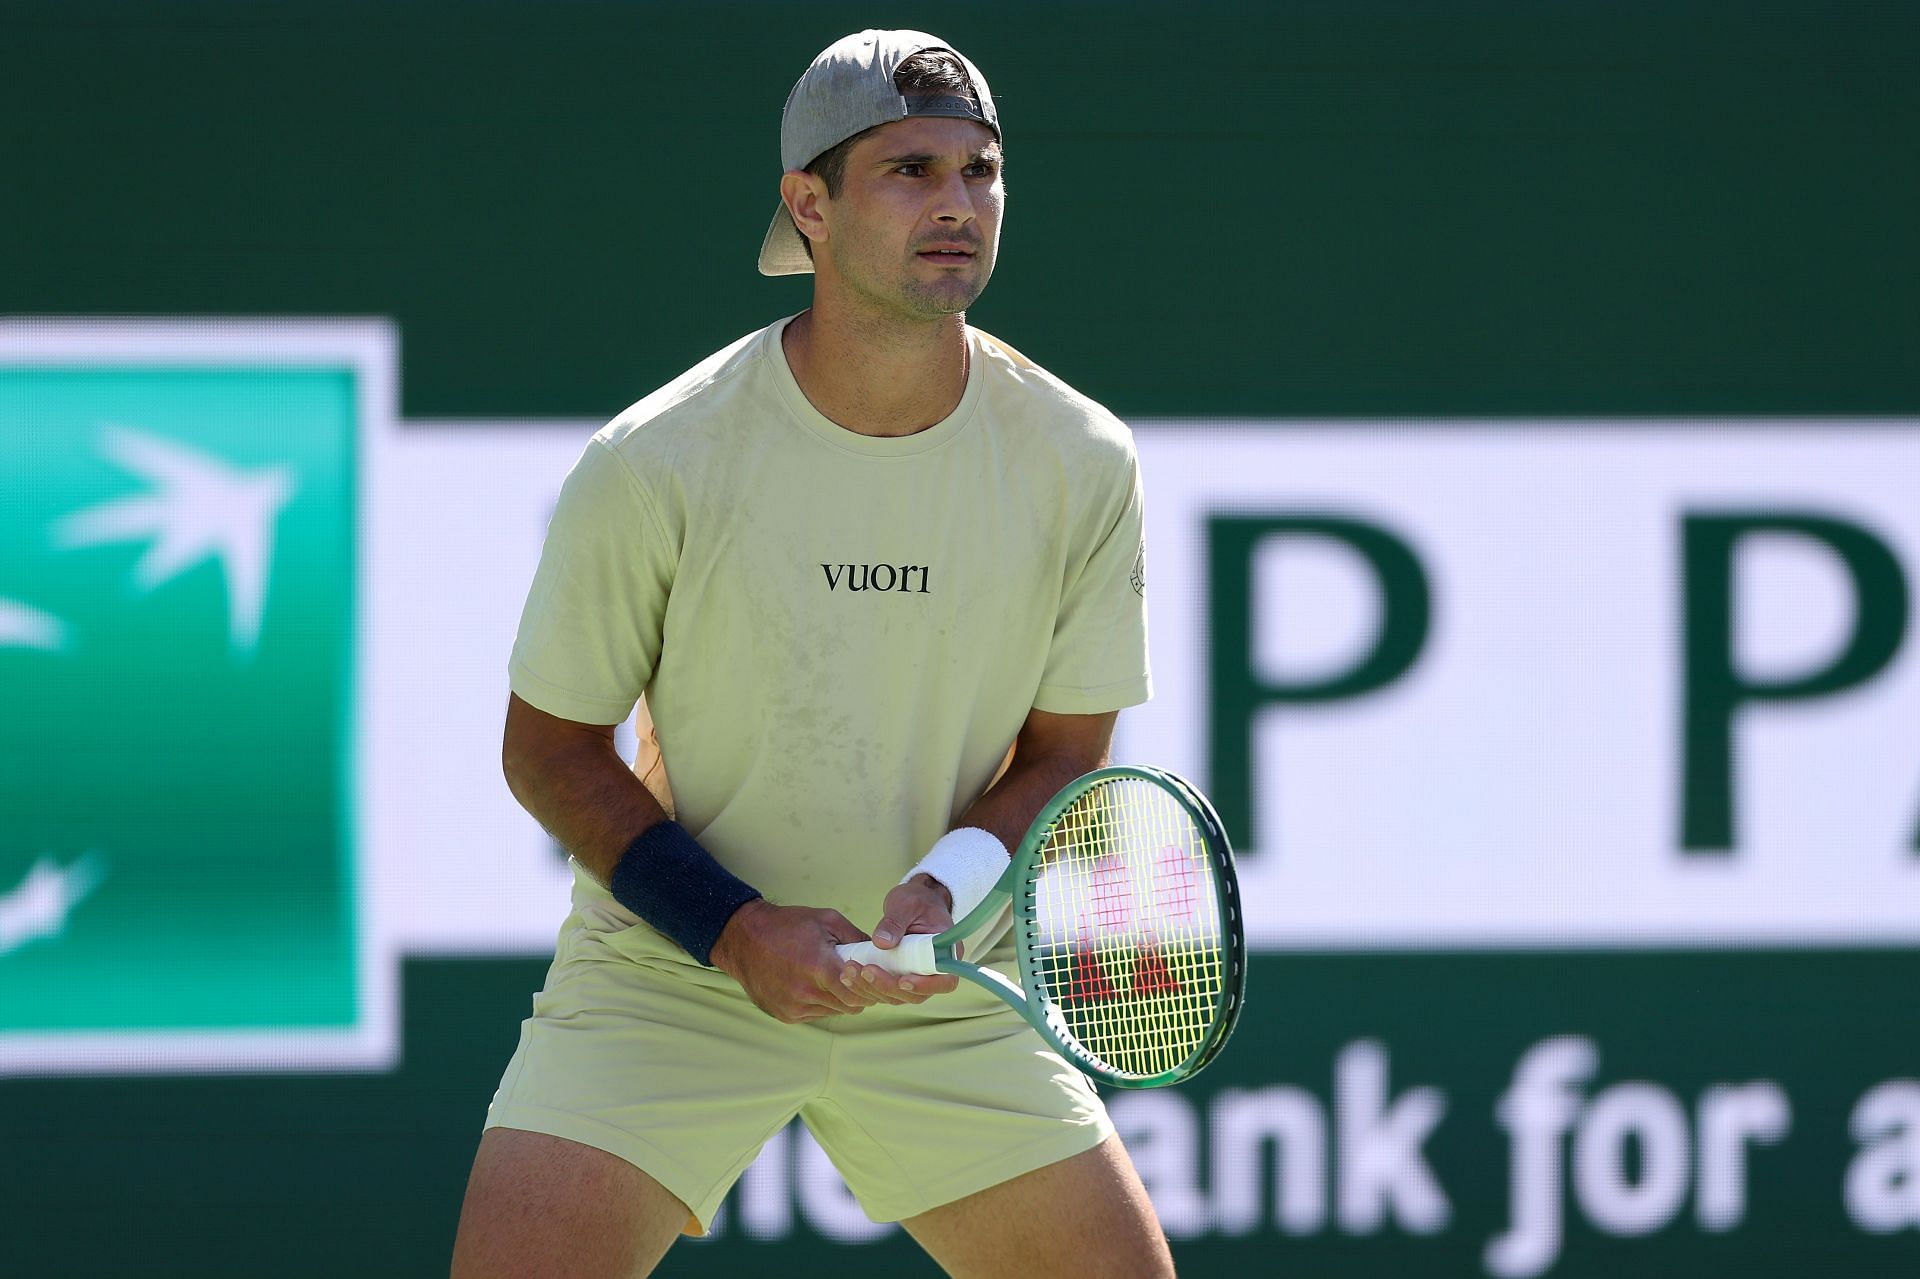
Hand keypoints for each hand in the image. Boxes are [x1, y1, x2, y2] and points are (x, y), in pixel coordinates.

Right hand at [709, 899, 883, 1022]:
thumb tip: (882, 954)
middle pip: (849, 1004)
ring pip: (834, 1011)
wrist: (744, 938)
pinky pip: (816, 1014)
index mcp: (818, 966)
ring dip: (840, 998)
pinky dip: (822, 1003)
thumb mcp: (827, 920)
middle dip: (859, 992)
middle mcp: (805, 992)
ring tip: (835, 978)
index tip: (874, 975)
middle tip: (860, 978)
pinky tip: (816, 985)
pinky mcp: (785, 1015)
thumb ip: (857, 939)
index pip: (858, 990)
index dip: (870, 985)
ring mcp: (793, 1006)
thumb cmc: (787, 925)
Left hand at [839, 874, 960, 1005]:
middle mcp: (935, 969)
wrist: (913, 901)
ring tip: (851, 972)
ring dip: (874, 989)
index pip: (945, 981)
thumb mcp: (906, 904)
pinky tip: (849, 976)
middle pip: (918, 994)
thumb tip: (882, 942)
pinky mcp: (901, 976)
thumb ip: (895, 922)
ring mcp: (917, 975)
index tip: (902, 980)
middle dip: (889, 987)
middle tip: (866, 971)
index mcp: (947, 952)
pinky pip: (886, 989)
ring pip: (899, 996)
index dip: (925, 986)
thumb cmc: (917, 900)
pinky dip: (868, 986)